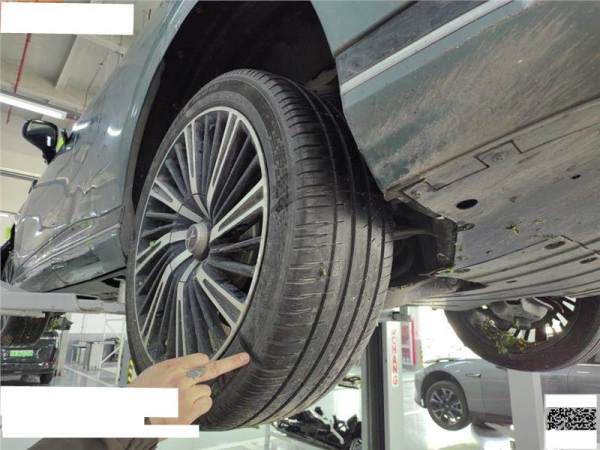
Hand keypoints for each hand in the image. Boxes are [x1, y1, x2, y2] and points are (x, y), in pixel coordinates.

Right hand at [130, 352, 249, 424]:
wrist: (132, 420)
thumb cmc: (139, 397)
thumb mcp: (154, 372)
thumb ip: (175, 368)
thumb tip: (193, 366)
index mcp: (171, 368)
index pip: (200, 358)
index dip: (202, 363)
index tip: (212, 360)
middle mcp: (181, 380)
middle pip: (212, 368)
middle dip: (231, 362)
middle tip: (244, 358)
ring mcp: (187, 397)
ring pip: (207, 390)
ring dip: (198, 396)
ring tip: (180, 402)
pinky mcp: (190, 412)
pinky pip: (205, 404)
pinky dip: (199, 407)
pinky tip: (185, 410)